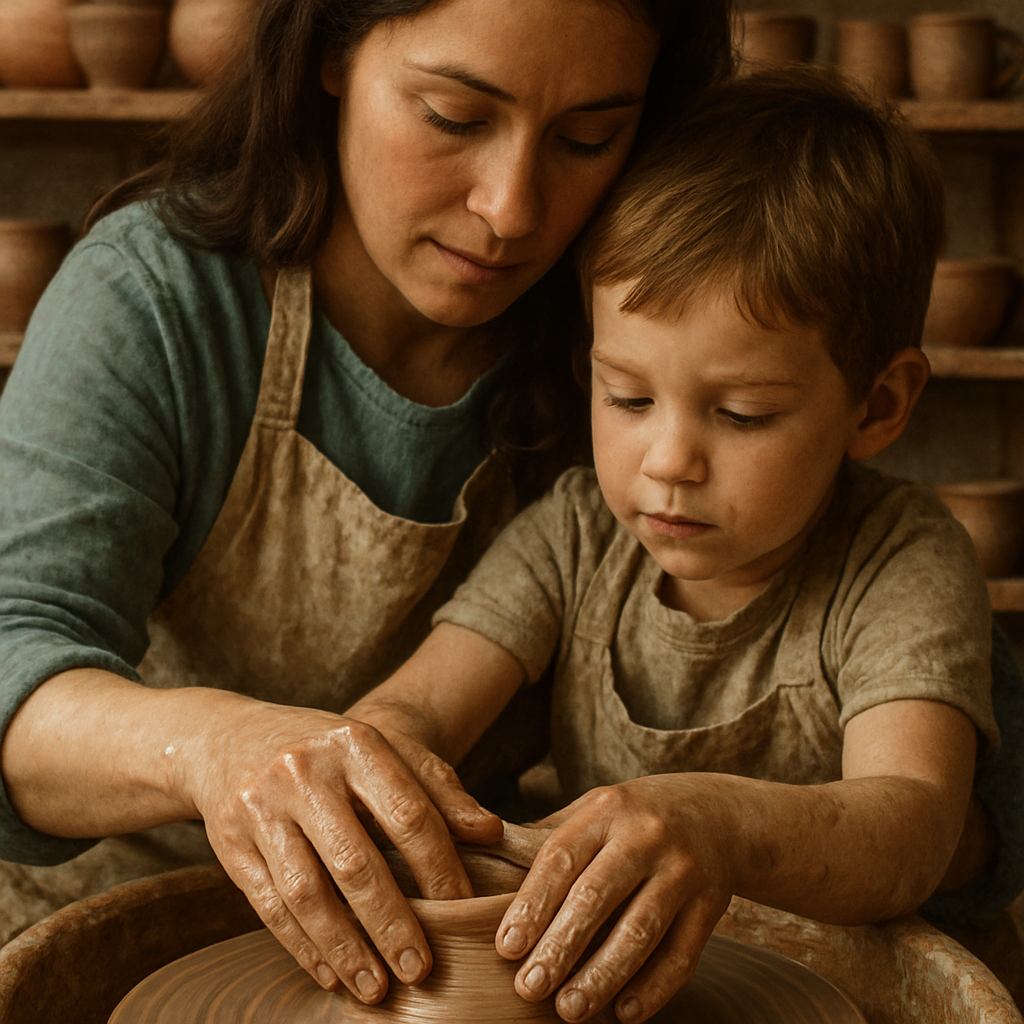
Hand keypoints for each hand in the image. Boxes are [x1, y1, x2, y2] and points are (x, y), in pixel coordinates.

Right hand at [182, 699, 502, 1003]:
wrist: (227, 738)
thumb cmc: (324, 750)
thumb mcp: (380, 750)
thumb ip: (436, 789)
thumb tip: (491, 832)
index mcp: (355, 744)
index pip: (408, 813)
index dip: (440, 867)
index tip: (463, 908)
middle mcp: (304, 772)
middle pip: (356, 861)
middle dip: (392, 923)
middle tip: (421, 969)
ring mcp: (261, 807)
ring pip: (308, 893)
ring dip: (346, 948)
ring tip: (377, 988)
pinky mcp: (229, 842)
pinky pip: (269, 906)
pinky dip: (302, 947)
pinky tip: (331, 974)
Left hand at [493, 777, 733, 1023]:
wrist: (718, 814)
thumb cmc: (634, 820)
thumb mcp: (594, 811)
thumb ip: (551, 841)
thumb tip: (481, 866)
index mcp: (606, 810)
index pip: (561, 858)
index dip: (532, 905)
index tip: (505, 948)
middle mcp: (645, 836)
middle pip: (597, 896)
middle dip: (561, 946)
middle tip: (528, 988)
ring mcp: (683, 871)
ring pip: (640, 929)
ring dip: (602, 975)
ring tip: (569, 1009)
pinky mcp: (711, 905)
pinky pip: (681, 955)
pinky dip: (652, 989)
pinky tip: (622, 1013)